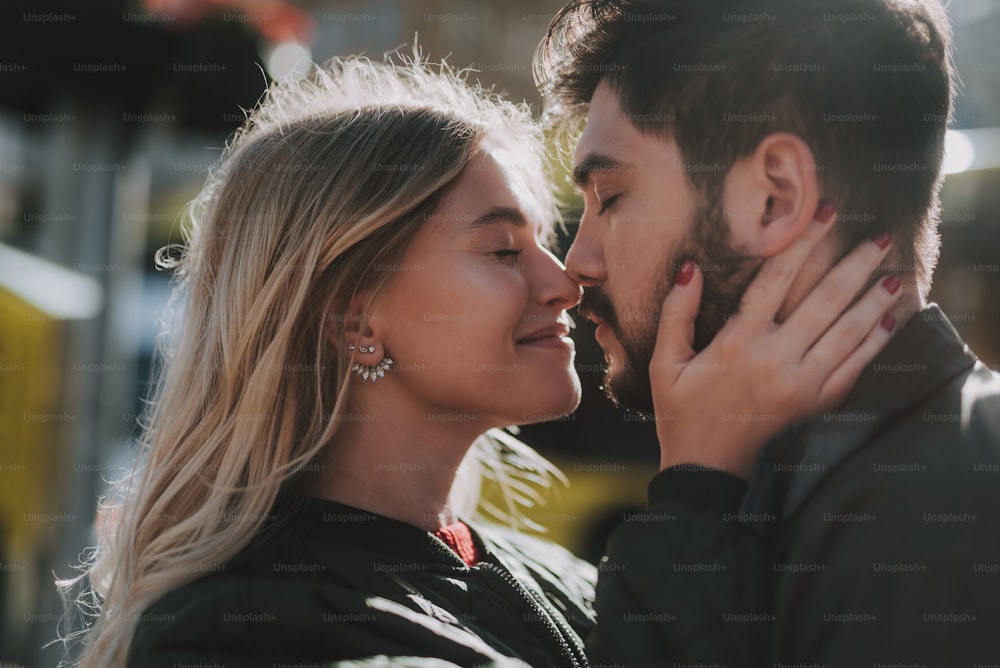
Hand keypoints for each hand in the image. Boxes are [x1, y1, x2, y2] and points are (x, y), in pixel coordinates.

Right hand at [650, 207, 899, 478]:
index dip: (802, 244)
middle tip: (878, 236)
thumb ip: (677, 314)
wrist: (707, 473)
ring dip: (873, 300)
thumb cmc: (682, 414)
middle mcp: (775, 360)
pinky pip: (854, 368)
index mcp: (737, 345)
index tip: (824, 214)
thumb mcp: (665, 364)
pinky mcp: (815, 404)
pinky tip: (889, 321)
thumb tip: (691, 267)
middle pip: (824, 302)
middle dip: (854, 266)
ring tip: (894, 272)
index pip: (775, 282)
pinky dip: (875, 343)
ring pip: (847, 333)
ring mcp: (801, 384)